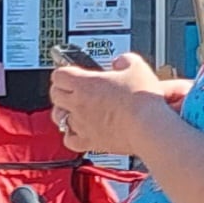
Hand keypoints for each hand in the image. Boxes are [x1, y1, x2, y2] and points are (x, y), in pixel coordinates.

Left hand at [49, 53, 181, 161]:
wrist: (148, 127)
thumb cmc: (142, 99)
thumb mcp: (136, 66)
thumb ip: (124, 60)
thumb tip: (120, 62)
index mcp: (85, 84)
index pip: (59, 75)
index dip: (63, 71)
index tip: (70, 71)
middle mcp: (79, 104)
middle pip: (55, 94)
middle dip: (61, 89)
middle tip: (71, 88)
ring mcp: (82, 124)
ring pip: (58, 117)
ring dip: (63, 111)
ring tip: (72, 109)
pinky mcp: (90, 141)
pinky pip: (70, 140)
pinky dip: (71, 135)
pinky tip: (78, 131)